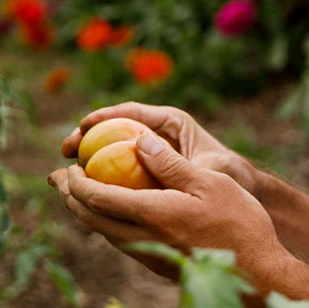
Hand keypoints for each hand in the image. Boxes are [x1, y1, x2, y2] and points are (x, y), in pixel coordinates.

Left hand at [48, 132, 290, 279]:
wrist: (257, 277)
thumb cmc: (240, 225)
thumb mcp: (210, 183)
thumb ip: (170, 163)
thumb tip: (137, 140)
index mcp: (152, 215)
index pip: (98, 198)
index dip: (77, 182)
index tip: (68, 166)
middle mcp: (143, 239)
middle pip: (91, 219)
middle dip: (69, 197)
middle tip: (56, 178)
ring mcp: (151, 256)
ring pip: (105, 233)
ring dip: (85, 212)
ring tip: (77, 194)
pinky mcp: (160, 265)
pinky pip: (122, 242)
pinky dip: (107, 224)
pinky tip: (114, 214)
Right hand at [61, 102, 264, 195]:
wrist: (242, 193)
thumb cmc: (231, 176)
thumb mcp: (211, 168)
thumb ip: (185, 163)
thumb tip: (155, 154)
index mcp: (171, 123)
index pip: (131, 114)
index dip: (104, 117)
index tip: (83, 126)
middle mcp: (157, 136)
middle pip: (114, 131)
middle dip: (87, 137)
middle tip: (66, 150)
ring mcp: (149, 155)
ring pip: (111, 153)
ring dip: (88, 160)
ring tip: (65, 172)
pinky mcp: (146, 174)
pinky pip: (118, 174)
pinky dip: (101, 180)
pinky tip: (84, 192)